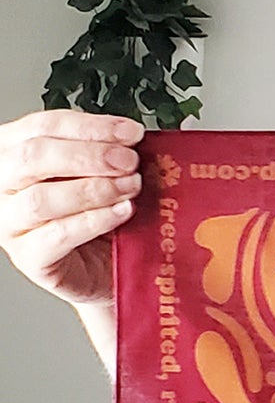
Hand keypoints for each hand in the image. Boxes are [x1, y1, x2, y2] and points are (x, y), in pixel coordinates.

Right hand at [0, 109, 143, 308]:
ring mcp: (11, 224)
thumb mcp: (102, 181)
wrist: (111, 276)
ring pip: (43, 198)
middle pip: (34, 157)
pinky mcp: (31, 258)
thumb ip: (108, 158)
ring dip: (94, 189)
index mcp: (14, 154)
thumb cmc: (103, 227)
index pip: (42, 127)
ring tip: (131, 187)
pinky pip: (58, 235)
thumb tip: (133, 138)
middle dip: (89, 155)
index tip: (131, 132)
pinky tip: (122, 213)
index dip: (89, 126)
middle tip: (130, 161)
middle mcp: (4, 185)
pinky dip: (94, 220)